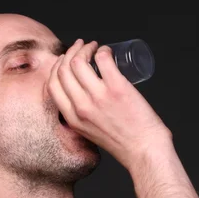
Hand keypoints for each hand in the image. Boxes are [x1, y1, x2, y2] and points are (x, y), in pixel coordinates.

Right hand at [48, 39, 171, 170]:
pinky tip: (108, 51)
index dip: (57, 67)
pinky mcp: (117, 88)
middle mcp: (81, 107)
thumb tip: (84, 98)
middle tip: (82, 46)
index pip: (52, 85)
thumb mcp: (91, 133)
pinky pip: (103, 59)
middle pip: (63, 69)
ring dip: (86, 48)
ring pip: (79, 61)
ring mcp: (98, 97)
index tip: (66, 59)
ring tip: (94, 46)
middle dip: (71, 52)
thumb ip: (83, 118)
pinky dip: (103, 50)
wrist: (145, 151)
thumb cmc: (124, 144)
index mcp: (73, 118)